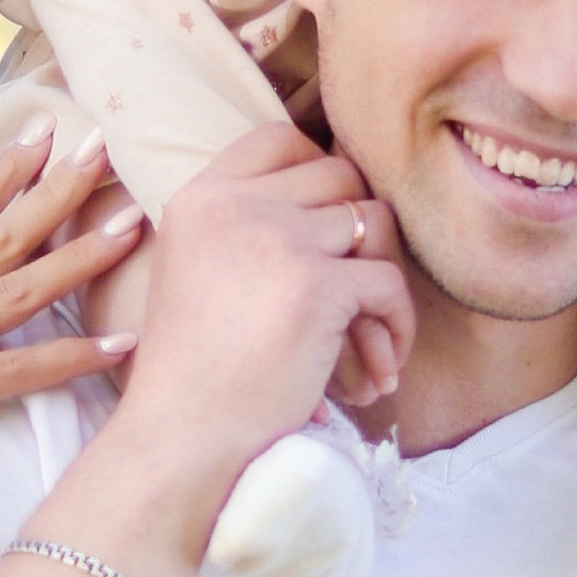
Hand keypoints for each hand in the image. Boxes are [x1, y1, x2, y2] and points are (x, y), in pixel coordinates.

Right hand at [107, 125, 412, 509]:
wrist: (181, 438)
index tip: (330, 231)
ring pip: (374, 224)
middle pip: (340, 175)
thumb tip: (343, 204)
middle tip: (357, 301)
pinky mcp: (316, 286)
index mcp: (200, 198)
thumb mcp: (197, 270)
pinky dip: (395, 330)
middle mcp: (235, 206)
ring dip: (382, 285)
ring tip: (369, 348)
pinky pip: (388, 284)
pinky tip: (375, 374)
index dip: (321, 174)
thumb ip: (247, 227)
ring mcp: (276, 241)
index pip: (280, 138)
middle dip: (360, 236)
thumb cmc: (194, 372)